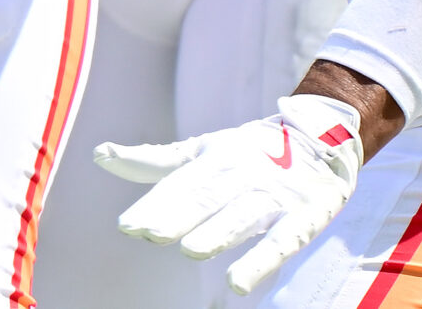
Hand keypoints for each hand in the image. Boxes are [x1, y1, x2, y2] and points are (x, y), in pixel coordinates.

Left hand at [95, 94, 361, 295]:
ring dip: (218, 232)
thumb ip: (154, 161)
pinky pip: (282, 241)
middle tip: (149, 231)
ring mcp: (274, 195)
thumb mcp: (202, 151)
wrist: (322, 138)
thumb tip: (99, 154)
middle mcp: (242, 174)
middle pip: (208, 197)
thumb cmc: (249, 151)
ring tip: (191, 250)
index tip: (128, 225)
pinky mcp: (305, 216)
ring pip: (242, 216)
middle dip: (179, 214)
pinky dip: (261, 261)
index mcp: (216, 158)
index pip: (182, 184)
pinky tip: (238, 284)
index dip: (156, 204)